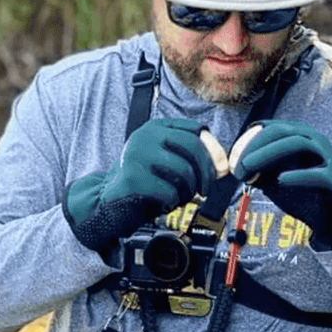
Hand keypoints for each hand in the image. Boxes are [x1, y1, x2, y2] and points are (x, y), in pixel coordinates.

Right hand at [65, 118, 215, 253]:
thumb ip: (191, 157)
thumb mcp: (166, 161)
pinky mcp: (133, 177)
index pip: (196, 131)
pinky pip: (169, 191)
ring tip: (180, 197)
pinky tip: (163, 203)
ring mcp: (137, 155)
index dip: (214, 151)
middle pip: (192, 148)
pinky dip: (172, 202)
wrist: (109, 199)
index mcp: (155, 127)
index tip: (220, 169)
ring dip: (188, 190)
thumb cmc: (144, 181)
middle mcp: (145, 136)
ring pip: (184, 171)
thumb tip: (223, 166)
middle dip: (206, 172)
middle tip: (205, 190)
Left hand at [231, 120, 331, 249]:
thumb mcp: (278, 177)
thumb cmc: (304, 187)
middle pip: (283, 131)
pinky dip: (297, 175)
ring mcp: (327, 156)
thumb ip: (261, 170)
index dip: (250, 139)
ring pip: (298, 143)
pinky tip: (280, 180)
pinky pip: (317, 173)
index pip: (272, 128)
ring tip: (250, 167)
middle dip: (257, 144)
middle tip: (239, 162)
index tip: (233, 156)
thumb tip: (237, 168)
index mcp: (300, 136)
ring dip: (270, 153)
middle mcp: (314, 140)